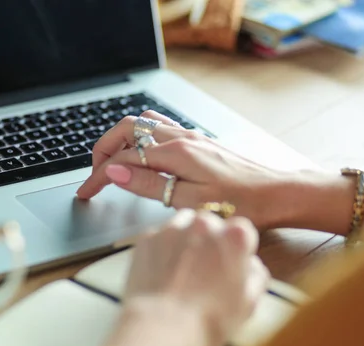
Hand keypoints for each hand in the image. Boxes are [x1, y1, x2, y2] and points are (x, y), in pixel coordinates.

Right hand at [77, 111, 356, 233]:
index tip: (85, 192)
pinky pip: (161, 128)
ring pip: (143, 125)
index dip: (98, 175)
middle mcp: (181, 138)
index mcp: (176, 153)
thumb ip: (149, 184)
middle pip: (127, 130)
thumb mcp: (191, 202)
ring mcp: (190, 137)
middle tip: (93, 173)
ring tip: (111, 162)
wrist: (278, 194)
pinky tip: (141, 151)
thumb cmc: (241, 203)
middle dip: (103, 148)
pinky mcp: (198, 142)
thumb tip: (115, 171)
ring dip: (121, 139)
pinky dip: (140, 136)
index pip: (123, 158)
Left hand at [106, 210, 268, 345]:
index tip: (231, 263)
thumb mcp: (248, 303)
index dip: (237, 247)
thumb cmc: (210, 320)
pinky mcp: (147, 237)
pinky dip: (162, 248)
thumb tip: (250, 263)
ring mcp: (172, 228)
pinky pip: (160, 236)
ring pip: (184, 224)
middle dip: (210, 240)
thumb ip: (256, 275)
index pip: (243, 229)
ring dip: (186, 238)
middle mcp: (204, 224)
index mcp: (235, 237)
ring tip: (181, 268)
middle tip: (204, 268)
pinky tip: (160, 272)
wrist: (159, 327)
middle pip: (211, 223)